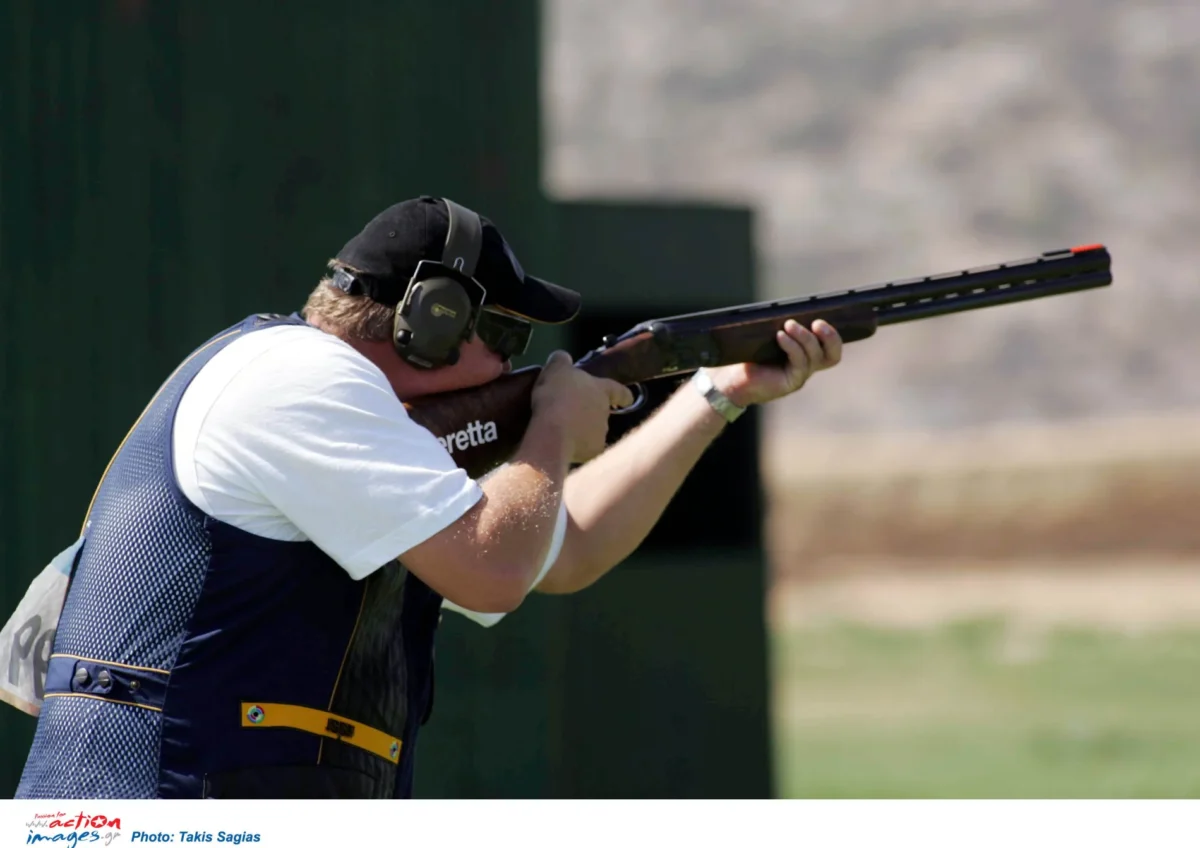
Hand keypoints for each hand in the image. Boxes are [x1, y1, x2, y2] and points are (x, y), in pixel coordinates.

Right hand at [532, 351, 633, 463]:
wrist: (552, 433)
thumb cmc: (556, 396)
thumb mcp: (555, 369)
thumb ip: (561, 361)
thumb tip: (563, 357)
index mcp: (601, 390)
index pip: (619, 391)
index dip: (623, 394)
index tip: (628, 399)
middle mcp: (606, 412)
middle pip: (602, 412)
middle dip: (590, 413)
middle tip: (571, 413)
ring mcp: (601, 433)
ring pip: (594, 432)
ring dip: (583, 430)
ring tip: (562, 430)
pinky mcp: (593, 452)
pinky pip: (586, 450)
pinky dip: (578, 449)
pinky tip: (563, 446)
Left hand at [705, 319, 842, 407]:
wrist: (731, 377)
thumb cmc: (749, 353)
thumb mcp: (768, 334)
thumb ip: (783, 324)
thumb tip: (791, 306)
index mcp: (807, 353)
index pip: (831, 346)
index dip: (835, 333)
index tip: (827, 316)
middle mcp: (808, 365)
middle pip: (833, 354)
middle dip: (830, 337)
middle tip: (818, 322)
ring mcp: (801, 375)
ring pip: (815, 356)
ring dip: (804, 337)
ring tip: (789, 324)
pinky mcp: (791, 382)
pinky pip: (799, 363)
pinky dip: (792, 347)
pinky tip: (780, 336)